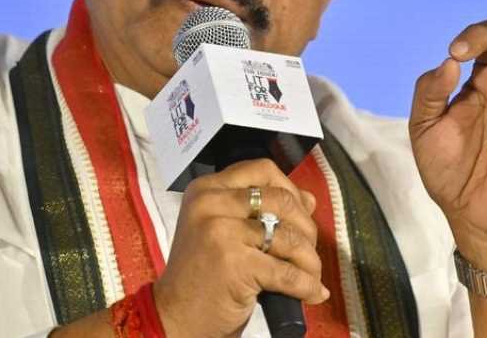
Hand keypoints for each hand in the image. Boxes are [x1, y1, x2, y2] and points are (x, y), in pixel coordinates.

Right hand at [152, 159, 328, 337]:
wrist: (175, 316)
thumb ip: (260, 211)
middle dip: (307, 229)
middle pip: (282, 200)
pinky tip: (312, 294)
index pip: (262, 170)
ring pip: (289, 237)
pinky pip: (288, 272)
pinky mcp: (235, 263)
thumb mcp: (223, 231)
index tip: (301, 214)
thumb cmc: (201, 275)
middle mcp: (211, 204)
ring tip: (311, 277)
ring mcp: (221, 232)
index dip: (292, 189)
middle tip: (307, 253)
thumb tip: (309, 200)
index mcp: (206, 189)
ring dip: (310, 261)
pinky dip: (306, 286)